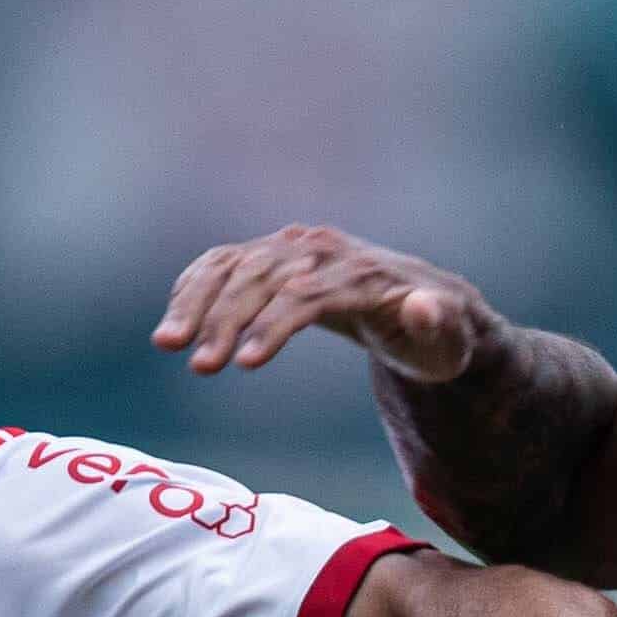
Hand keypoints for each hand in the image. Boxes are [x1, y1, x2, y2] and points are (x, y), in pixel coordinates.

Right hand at [154, 225, 492, 381]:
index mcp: (362, 272)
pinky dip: (194, 285)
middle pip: (263, 277)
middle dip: (226, 319)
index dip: (273, 326)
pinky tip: (174, 320)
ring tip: (167, 344)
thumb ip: (438, 323)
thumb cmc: (437, 336)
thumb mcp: (449, 340)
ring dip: (196, 301)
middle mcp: (322, 250)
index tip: (242, 364)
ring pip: (234, 265)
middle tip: (199, 368)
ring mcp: (293, 248)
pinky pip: (224, 262)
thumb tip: (423, 306)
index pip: (307, 293)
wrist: (424, 305)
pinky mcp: (272, 256)